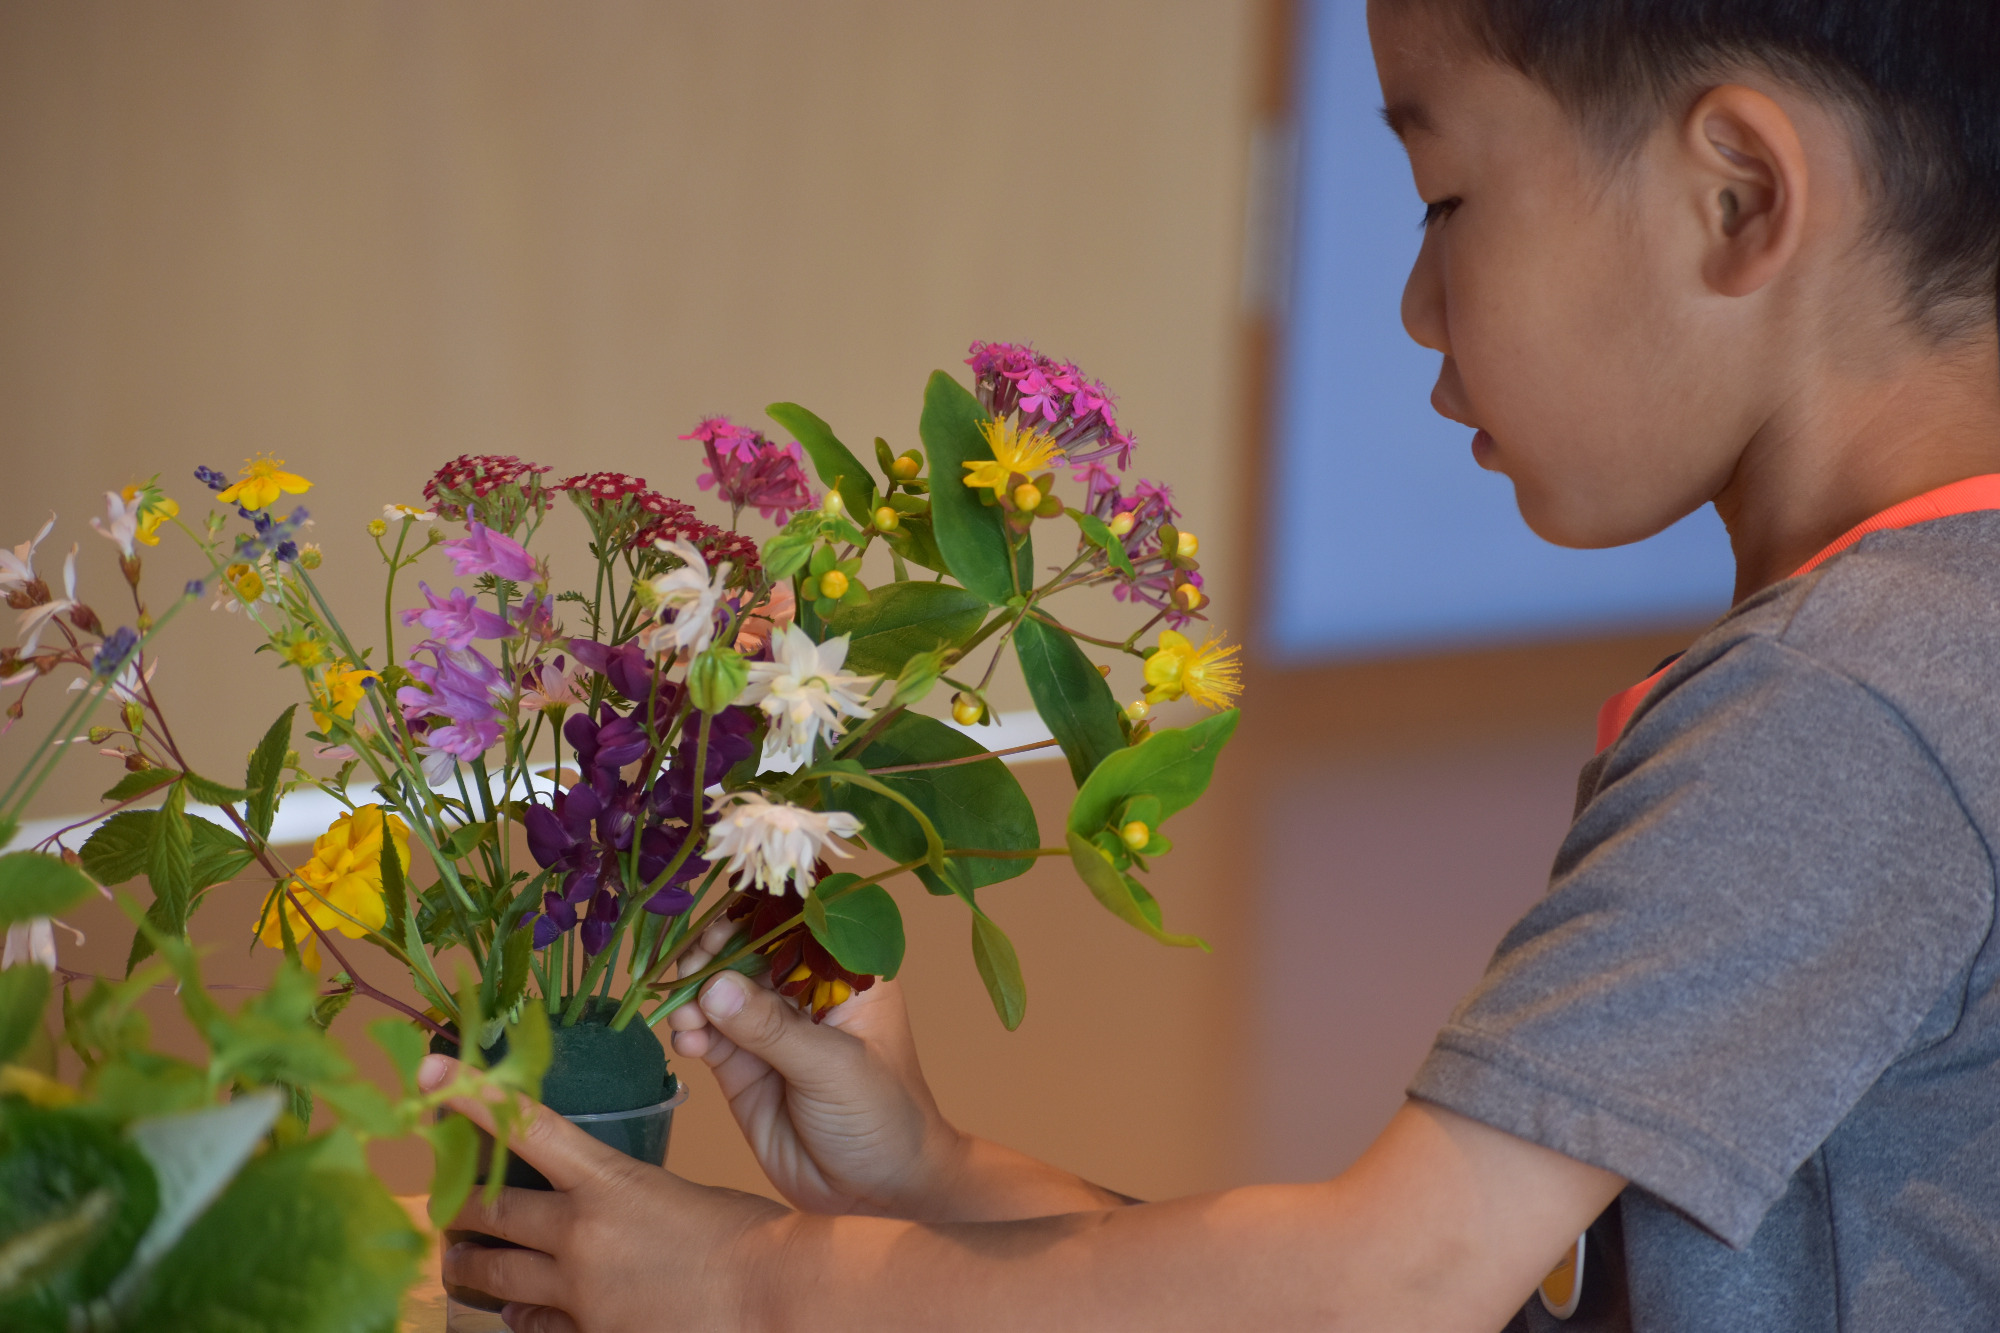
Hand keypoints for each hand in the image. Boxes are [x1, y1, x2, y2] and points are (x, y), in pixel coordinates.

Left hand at [423, 1053, 791, 1332]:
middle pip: (490, 1216)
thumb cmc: (746, 1235)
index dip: (472, 1097)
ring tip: (460, 1264)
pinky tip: (517, 1315)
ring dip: (472, 1268)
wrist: (775, 1295)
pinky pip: (535, 1328)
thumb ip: (627, 1196)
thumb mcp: (677, 1193)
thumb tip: (608, 1210)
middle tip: (445, 1207)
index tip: (433, 1073)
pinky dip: (522, 1318)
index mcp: (607, 1183)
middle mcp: (581, 1237)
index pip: (527, 1128)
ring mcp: (581, 1295)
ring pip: (497, 1278)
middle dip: (459, 1211)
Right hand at [664, 918, 964, 1217]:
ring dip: (694, 995)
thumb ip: (773, 1030)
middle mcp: (805, 992)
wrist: (878, 1195)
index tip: (720, 925)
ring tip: (688, 1018)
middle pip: (748, 950)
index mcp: (848, 974)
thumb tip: (714, 986)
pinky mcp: (742, 1065)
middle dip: (713, 955)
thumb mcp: (835, 1069)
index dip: (756, 917)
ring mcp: (770, 1028)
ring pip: (719, 990)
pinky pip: (706, 1033)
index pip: (797, 923)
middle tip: (691, 972)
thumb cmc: (883, 1119)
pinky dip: (690, 1031)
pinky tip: (688, 1042)